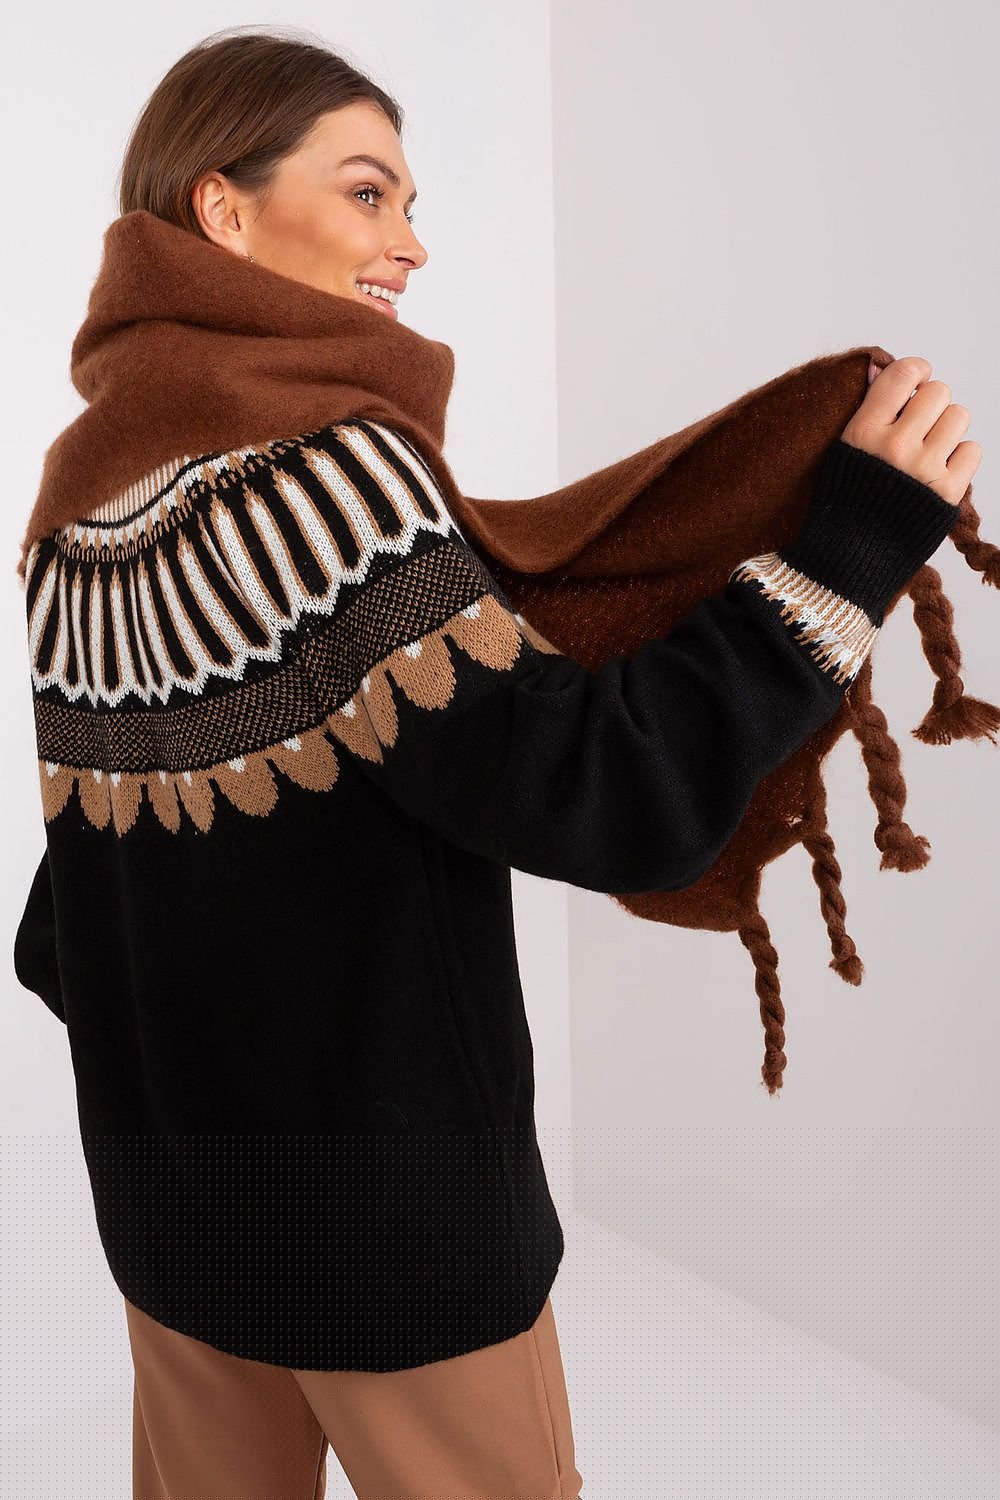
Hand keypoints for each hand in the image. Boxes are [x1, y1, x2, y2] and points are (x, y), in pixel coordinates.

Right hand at [840, 356, 981, 506]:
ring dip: (948, 428)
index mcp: (864, 432)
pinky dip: (960, 457)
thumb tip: (878, 367)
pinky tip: (939, 470)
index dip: (916, 372)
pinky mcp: (947, 492)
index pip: (903, 374)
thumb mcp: (844, 451)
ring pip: (959, 417)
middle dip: (932, 404)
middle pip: (938, 392)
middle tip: (920, 426)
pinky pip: (972, 450)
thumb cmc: (845, 503)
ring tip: (930, 448)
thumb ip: (867, 410)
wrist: (849, 558)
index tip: (915, 384)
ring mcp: (924, 469)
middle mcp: (895, 447)